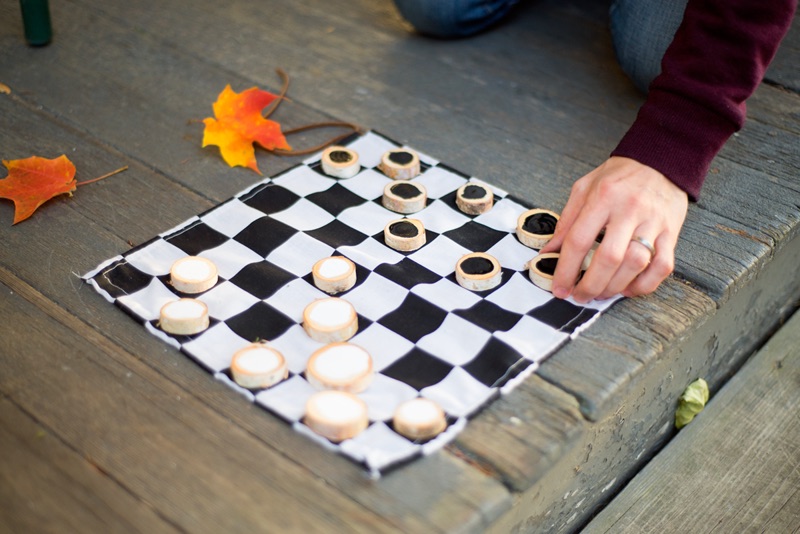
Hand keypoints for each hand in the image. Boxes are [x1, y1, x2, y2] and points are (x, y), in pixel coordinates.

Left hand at [540, 156, 687, 301]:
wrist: (661, 158)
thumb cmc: (618, 176)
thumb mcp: (584, 188)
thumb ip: (566, 221)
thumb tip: (549, 252)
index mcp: (602, 197)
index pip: (579, 240)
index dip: (565, 269)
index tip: (559, 288)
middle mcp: (629, 210)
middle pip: (609, 258)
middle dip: (590, 285)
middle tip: (579, 296)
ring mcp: (654, 222)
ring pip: (636, 264)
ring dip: (614, 287)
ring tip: (600, 293)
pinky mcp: (672, 232)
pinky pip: (662, 266)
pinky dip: (644, 284)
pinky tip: (628, 287)